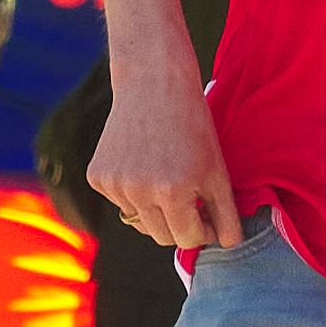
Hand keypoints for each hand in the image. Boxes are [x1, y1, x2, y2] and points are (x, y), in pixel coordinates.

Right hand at [88, 40, 239, 252]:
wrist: (153, 82)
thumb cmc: (192, 123)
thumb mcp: (216, 167)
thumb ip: (225, 212)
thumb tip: (228, 244)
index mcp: (173, 192)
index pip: (188, 240)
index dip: (202, 231)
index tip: (208, 215)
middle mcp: (139, 193)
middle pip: (162, 237)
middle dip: (179, 225)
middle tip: (190, 198)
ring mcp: (114, 185)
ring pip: (140, 221)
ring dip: (156, 209)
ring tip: (166, 174)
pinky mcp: (97, 176)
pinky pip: (121, 202)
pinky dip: (133, 192)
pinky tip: (142, 163)